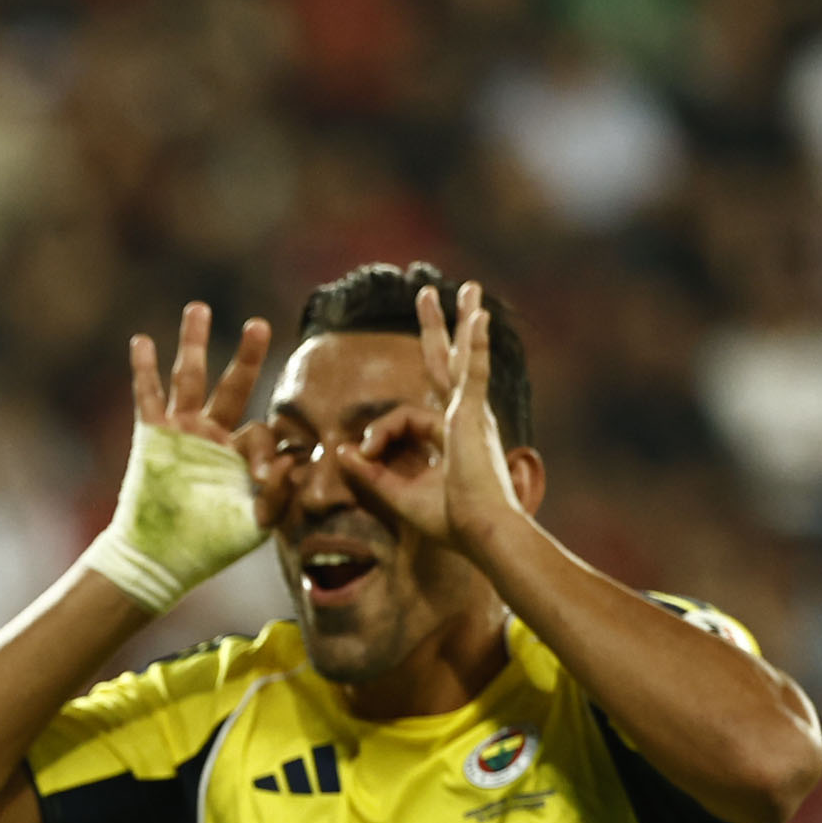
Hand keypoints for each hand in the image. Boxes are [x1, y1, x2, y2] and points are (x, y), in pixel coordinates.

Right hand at [90, 303, 274, 611]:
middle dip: (246, 356)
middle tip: (259, 324)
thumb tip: (295, 461)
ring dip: (193, 343)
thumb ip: (279, 496)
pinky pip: (148, 396)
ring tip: (198, 308)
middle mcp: (212, 436)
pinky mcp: (153, 436)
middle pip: (233, 385)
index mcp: (239, 455)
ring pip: (190, 378)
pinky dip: (144, 369)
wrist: (160, 559)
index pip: (262, 432)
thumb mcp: (254, 524)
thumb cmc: (209, 546)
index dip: (268, 449)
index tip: (264, 476)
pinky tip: (142, 341)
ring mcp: (181, 432)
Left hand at [335, 280, 521, 557]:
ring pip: (463, 357)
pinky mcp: (475, 415)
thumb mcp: (398, 495)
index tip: (361, 456)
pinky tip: (479, 317)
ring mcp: (472, 414)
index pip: (405, 418)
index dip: (377, 435)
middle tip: (429, 293)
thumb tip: (340, 452)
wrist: (481, 533)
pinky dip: (477, 345)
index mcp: (450, 436)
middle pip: (445, 363)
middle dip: (438, 328)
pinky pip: (473, 372)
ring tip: (469, 289)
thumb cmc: (450, 522)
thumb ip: (369, 473)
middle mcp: (464, 419)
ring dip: (463, 322)